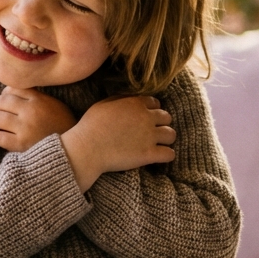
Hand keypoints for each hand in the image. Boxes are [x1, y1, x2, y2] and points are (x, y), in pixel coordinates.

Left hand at [0, 87, 77, 152]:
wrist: (72, 151)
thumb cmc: (63, 127)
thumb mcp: (55, 106)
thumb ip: (37, 97)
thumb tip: (11, 92)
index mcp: (39, 100)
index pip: (12, 89)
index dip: (5, 95)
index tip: (6, 102)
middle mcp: (31, 111)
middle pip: (1, 102)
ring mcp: (25, 128)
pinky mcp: (20, 145)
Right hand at [61, 95, 175, 190]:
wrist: (87, 149)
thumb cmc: (90, 126)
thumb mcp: (103, 104)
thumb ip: (121, 100)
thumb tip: (129, 100)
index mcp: (135, 104)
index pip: (155, 103)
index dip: (151, 111)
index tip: (146, 119)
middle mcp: (146, 118)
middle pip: (167, 117)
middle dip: (161, 124)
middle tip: (152, 132)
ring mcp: (149, 136)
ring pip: (171, 135)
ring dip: (166, 139)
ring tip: (159, 144)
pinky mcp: (149, 154)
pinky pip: (169, 154)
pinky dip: (167, 155)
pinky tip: (159, 157)